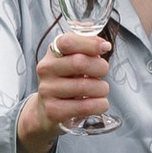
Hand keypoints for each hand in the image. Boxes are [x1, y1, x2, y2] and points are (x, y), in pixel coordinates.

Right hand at [20, 26, 112, 144]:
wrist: (45, 109)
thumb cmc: (66, 80)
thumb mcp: (73, 60)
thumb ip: (87, 49)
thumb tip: (104, 45)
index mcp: (53, 52)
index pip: (68, 42)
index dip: (90, 43)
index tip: (105, 48)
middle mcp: (46, 69)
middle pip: (80, 62)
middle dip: (101, 67)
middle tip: (103, 73)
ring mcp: (47, 90)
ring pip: (86, 86)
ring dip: (102, 89)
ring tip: (100, 91)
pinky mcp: (53, 110)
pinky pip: (85, 107)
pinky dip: (100, 105)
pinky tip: (99, 103)